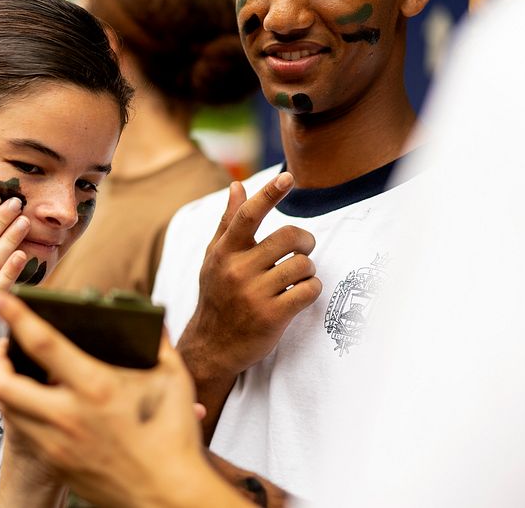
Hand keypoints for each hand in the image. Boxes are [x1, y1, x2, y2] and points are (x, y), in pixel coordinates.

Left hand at [0, 294, 247, 507]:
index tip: (2, 299)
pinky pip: (24, 433)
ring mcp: (58, 444)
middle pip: (5, 384)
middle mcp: (68, 417)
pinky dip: (20, 412)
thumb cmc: (174, 439)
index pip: (43, 345)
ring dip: (4, 386)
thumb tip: (152, 322)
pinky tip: (34, 403)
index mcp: (96, 388)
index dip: (17, 318)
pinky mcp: (57, 464)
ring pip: (8, 410)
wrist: (168, 497)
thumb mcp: (174, 380)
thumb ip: (159, 344)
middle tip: (3, 346)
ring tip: (13, 372)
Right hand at [181, 172, 321, 377]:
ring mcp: (254, 294)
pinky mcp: (272, 317)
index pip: (247, 216)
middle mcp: (237, 270)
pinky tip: (300, 294)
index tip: (287, 177)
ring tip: (299, 278)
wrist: (212, 347)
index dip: (269, 194)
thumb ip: (228, 221)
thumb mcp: (215, 258)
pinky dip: (312, 290)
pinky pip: (308, 291)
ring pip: (303, 265)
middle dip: (306, 240)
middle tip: (304, 249)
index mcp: (224, 252)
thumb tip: (237, 185)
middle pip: (288, 237)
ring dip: (308, 270)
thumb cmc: (218, 296)